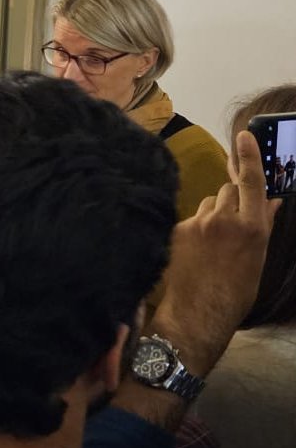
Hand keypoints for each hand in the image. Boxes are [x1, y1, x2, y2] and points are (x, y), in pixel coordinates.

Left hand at [147, 130, 278, 377]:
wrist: (198, 312)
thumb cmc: (236, 290)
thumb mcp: (258, 258)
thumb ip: (262, 225)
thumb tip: (270, 200)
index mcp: (252, 228)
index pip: (252, 182)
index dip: (248, 156)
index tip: (244, 134)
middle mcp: (225, 220)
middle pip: (229, 190)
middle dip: (232, 198)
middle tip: (231, 222)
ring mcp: (198, 223)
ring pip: (209, 204)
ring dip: (213, 214)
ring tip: (213, 243)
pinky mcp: (177, 229)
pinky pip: (190, 218)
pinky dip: (194, 228)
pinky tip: (194, 250)